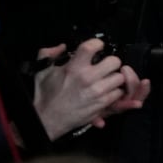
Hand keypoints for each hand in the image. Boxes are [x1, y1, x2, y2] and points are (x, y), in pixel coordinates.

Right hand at [32, 39, 150, 139]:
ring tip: (106, 79)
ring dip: (114, 77)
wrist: (47, 119)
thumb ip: (49, 54)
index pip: (91, 47)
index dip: (97, 43)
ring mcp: (97, 91)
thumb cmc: (45, 95)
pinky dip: (114, 91)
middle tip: (105, 66)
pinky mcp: (102, 104)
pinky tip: (106, 91)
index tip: (98, 46)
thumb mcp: (42, 71)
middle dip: (111, 62)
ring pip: (119, 77)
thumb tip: (62, 46)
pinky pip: (118, 93)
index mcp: (73, 68)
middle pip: (114, 61)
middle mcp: (87, 78)